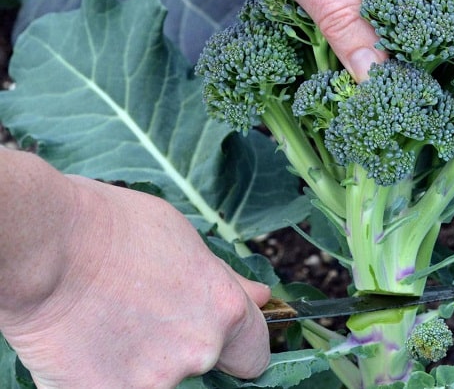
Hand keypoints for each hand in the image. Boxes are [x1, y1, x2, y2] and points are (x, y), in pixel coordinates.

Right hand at [0, 150, 270, 387]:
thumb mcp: (184, 240)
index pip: (254, 356)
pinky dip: (103, 378)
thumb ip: (225, 281)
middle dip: (182, 351)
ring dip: (141, 364)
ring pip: (158, 382)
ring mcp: (154, 380)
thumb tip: (261, 297)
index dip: (237, 350)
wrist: (46, 244)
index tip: (223, 345)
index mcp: (225, 310)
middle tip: (145, 321)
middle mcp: (199, 350)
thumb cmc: (111, 227)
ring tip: (109, 326)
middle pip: (204, 367)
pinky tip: (86, 347)